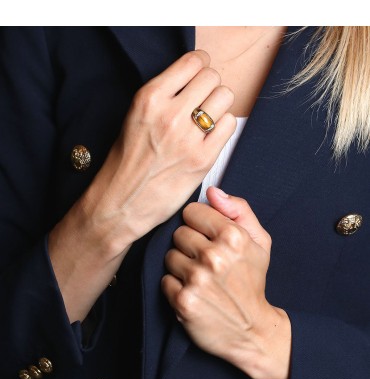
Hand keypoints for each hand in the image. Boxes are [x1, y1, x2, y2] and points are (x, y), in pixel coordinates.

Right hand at [49, 51, 235, 322]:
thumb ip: (164, 97)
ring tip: (207, 118)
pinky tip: (211, 136)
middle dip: (210, 86)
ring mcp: (188, 138)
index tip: (200, 74)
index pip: (193, 62)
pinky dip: (223, 127)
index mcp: (149, 99)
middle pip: (212, 78)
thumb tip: (194, 81)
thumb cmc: (126, 162)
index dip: (200, 65)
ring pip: (225, 98)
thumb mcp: (135, 117)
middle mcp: (170, 114)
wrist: (122, 202)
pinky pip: (229, 125)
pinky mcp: (202, 159)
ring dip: (219, 105)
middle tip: (204, 100)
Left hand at [162, 186, 291, 378]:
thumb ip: (239, 210)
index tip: (206, 235)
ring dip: (181, 265)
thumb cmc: (252, 281)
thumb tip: (212, 191)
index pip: (191, 211)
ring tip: (199, 276)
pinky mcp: (183, 301)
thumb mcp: (259, 242)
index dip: (198, 223)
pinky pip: (164, 280)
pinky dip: (175, 286)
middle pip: (178, 233)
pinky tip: (192, 291)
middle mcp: (214, 256)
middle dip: (189, 244)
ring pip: (169, 256)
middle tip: (204, 259)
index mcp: (233, 236)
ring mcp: (197, 279)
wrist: (251, 329)